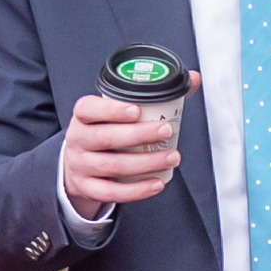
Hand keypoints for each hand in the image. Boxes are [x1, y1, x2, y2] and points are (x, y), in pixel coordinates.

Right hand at [62, 82, 195, 208]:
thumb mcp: (117, 113)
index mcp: (83, 116)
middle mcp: (77, 139)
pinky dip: (137, 190)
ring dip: (146, 163)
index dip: (111, 109)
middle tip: (166, 131)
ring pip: (112, 166)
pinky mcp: (87, 188)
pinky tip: (157, 183)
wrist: (79, 165)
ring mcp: (80, 166)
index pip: (88, 109)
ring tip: (171, 157)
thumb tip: (193, 79)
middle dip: (139, 135)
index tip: (137, 110)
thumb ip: (153, 94)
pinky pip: (111, 192)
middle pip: (105, 138)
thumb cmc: (106, 131)